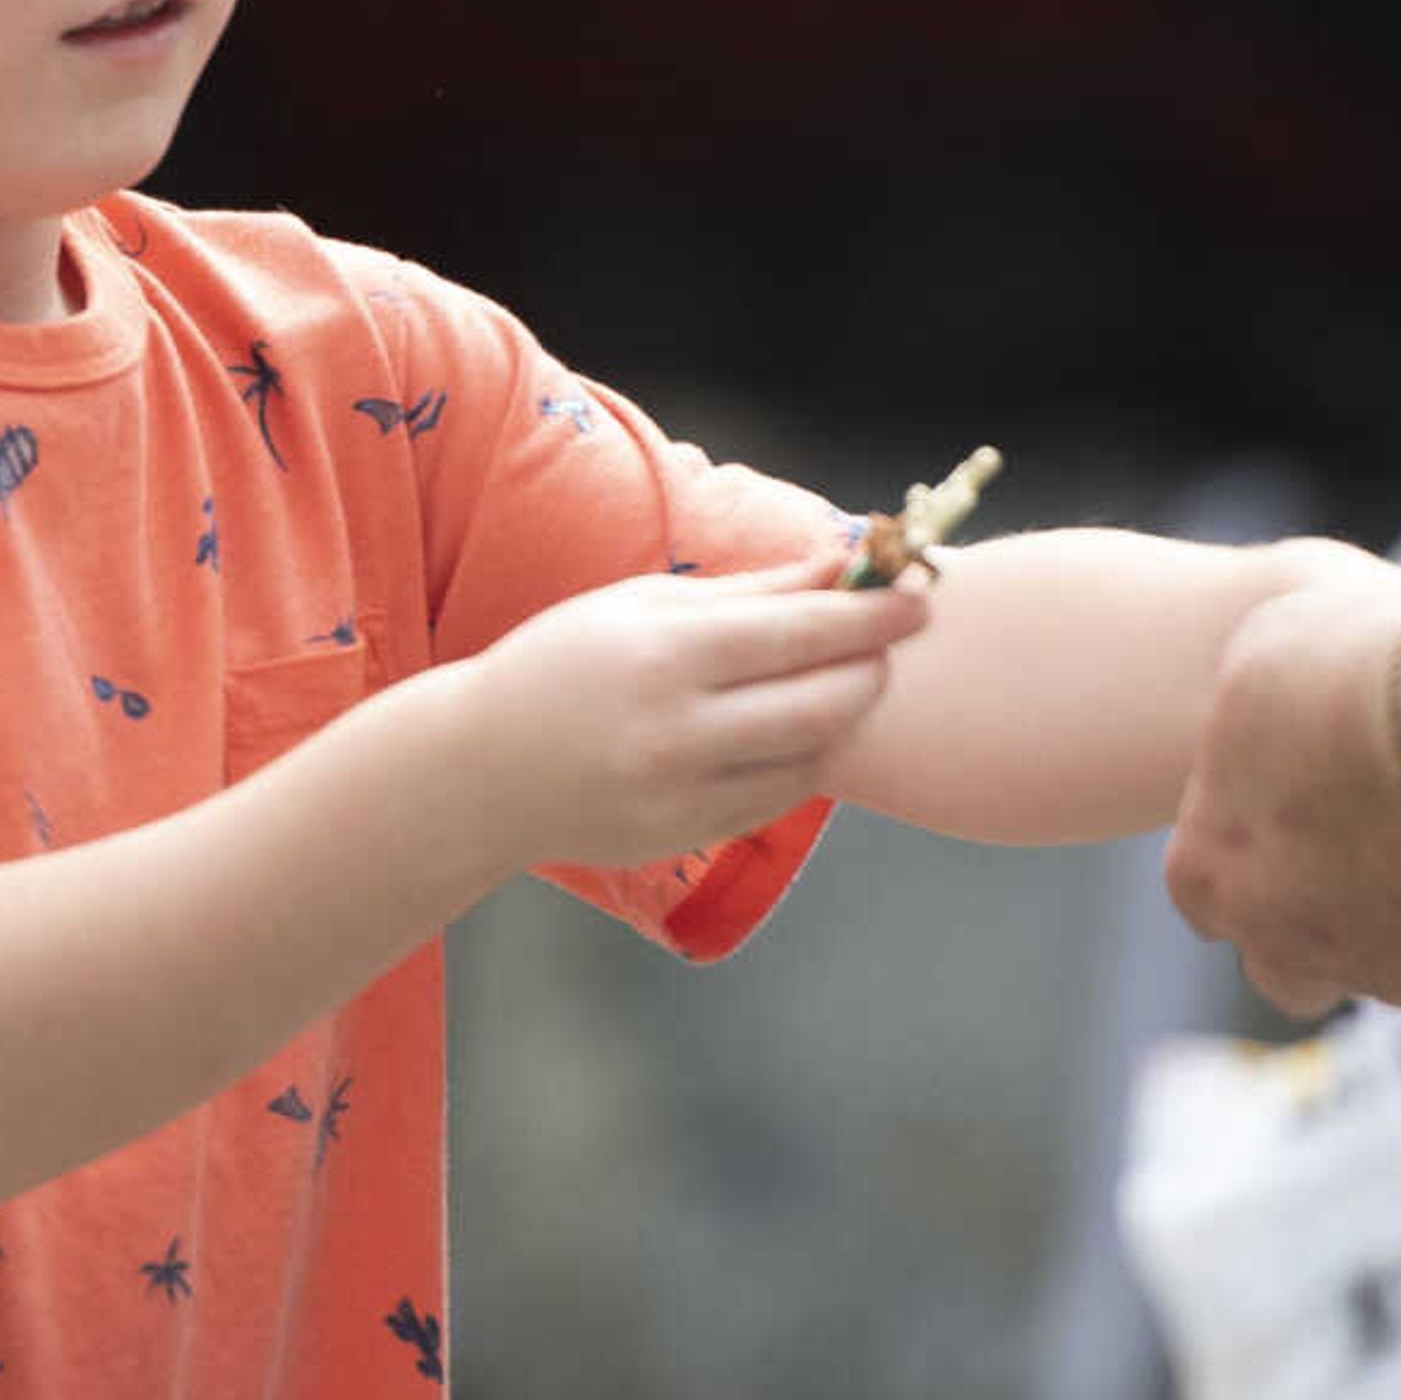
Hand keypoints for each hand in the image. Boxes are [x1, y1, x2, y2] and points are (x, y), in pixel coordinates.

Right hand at [441, 547, 932, 870]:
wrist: (483, 769)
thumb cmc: (564, 664)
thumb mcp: (642, 605)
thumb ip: (748, 592)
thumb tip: (839, 566)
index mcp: (666, 652)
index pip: (800, 633)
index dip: (871, 617)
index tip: (917, 597)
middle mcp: (678, 728)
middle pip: (822, 703)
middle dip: (872, 671)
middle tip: (891, 645)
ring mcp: (683, 790)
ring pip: (809, 756)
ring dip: (844, 717)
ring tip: (847, 682)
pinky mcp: (686, 834)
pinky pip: (778, 797)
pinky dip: (804, 760)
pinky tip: (798, 730)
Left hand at [1164, 543, 1400, 1016]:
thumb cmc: (1373, 673)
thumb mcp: (1267, 656)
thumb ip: (1251, 726)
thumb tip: (1278, 732)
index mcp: (1211, 871)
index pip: (1205, 881)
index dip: (1252, 835)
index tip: (1300, 786)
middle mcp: (1285, 946)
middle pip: (1282, 954)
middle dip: (1312, 911)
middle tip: (1366, 831)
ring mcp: (1386, 976)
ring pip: (1385, 962)